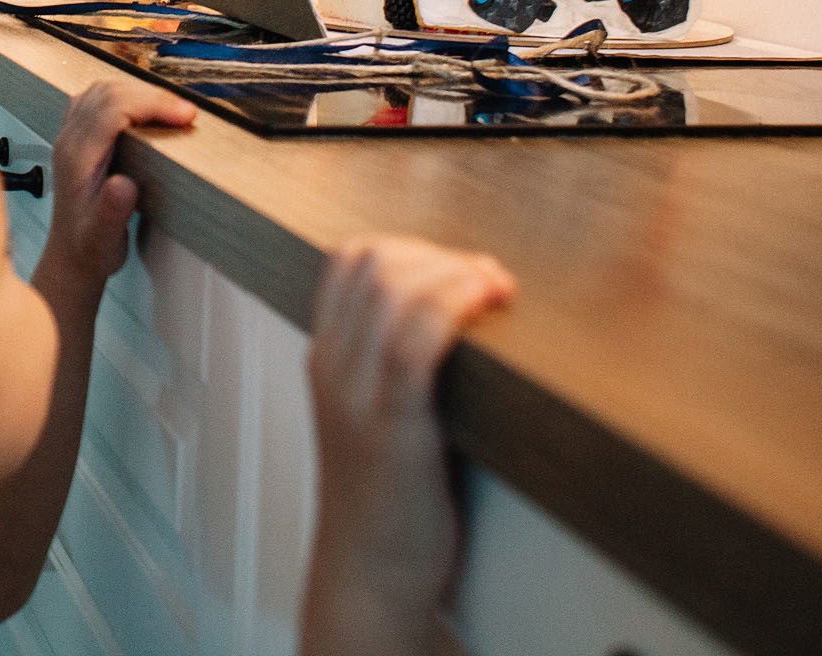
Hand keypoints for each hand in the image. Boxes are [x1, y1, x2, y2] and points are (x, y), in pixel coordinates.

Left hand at [34, 78, 195, 297]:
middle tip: (187, 113)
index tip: (185, 116)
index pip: (113, 109)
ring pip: (102, 90)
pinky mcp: (78, 136)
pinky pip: (98, 99)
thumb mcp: (102, 239)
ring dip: (140, 91)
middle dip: (152, 95)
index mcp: (77, 158)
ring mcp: (71, 135)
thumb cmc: (89, 247)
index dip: (152, 104)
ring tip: (172, 109)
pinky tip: (145, 109)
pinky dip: (126, 95)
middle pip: (109, 92)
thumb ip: (112, 212)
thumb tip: (124, 184)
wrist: (72, 255)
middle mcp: (70, 140)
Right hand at [301, 237, 514, 655]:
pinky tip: (487, 308)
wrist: (370, 573)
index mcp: (325, 358)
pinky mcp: (392, 426)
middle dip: (441, 254)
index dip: (409, 246)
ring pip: (394, 289)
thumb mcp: (374, 415)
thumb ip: (394, 364)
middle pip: (375, 262)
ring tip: (496, 290)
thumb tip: (456, 315)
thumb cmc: (387, 500)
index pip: (347, 260)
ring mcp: (357, 394)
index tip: (457, 268)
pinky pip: (415, 342)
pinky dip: (455, 307)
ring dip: (456, 272)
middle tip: (487, 279)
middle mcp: (333, 366)